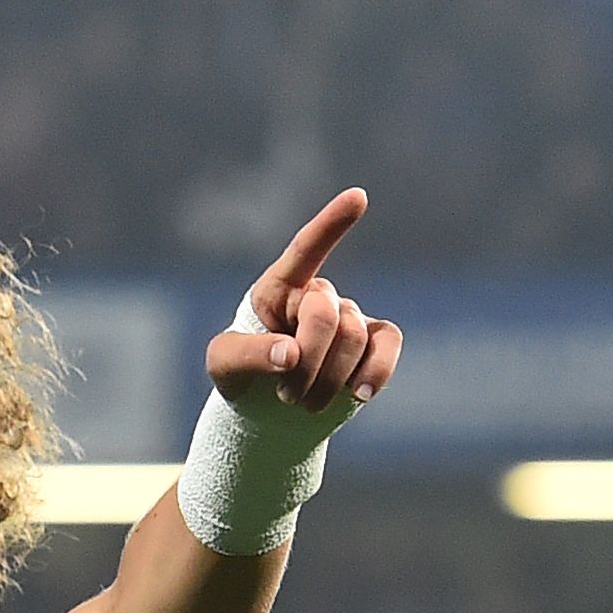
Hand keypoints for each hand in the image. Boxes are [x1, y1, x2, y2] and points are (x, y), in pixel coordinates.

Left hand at [205, 188, 403, 415]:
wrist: (269, 416)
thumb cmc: (242, 379)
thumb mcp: (224, 365)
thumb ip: (249, 353)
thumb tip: (291, 354)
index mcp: (278, 288)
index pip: (305, 251)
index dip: (331, 225)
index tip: (359, 196)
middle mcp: (317, 296)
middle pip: (326, 315)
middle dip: (307, 362)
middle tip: (285, 395)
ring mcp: (349, 319)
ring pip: (353, 338)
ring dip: (326, 381)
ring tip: (303, 402)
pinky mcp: (372, 346)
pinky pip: (388, 345)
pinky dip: (376, 372)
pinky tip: (359, 395)